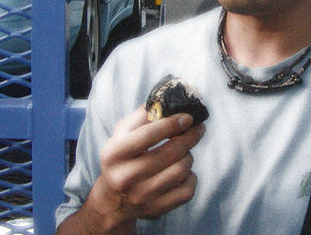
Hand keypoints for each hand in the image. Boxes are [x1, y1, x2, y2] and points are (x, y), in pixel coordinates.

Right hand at [58, 105, 205, 233]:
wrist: (112, 200)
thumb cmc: (120, 159)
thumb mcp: (121, 135)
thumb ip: (141, 116)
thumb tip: (166, 100)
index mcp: (114, 154)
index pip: (147, 136)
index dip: (172, 124)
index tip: (187, 117)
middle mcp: (125, 177)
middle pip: (169, 153)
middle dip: (189, 137)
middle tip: (198, 128)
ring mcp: (141, 196)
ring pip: (180, 171)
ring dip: (188, 156)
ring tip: (186, 150)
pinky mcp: (156, 210)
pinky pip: (187, 191)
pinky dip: (191, 177)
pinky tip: (185, 171)